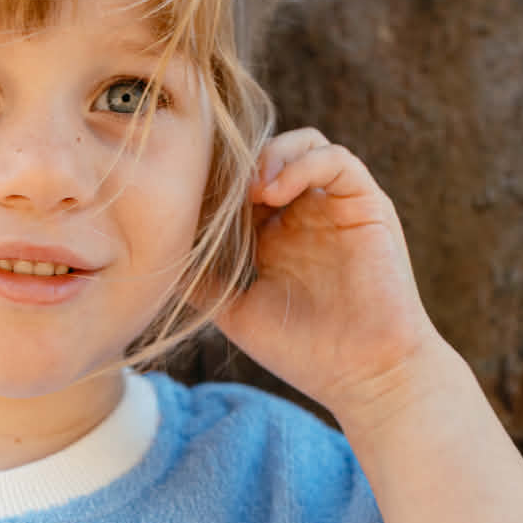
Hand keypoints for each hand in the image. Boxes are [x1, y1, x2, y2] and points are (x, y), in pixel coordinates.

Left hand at [211, 129, 439, 416]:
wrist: (365, 377)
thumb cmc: (305, 352)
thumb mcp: (237, 311)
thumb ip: (202, 280)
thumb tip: (155, 259)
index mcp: (278, 234)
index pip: (243, 181)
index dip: (218, 179)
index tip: (191, 195)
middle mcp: (309, 213)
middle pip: (272, 153)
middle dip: (241, 161)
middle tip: (219, 187)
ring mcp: (338, 208)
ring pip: (306, 145)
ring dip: (272, 154)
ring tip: (248, 189)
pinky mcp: (368, 206)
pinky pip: (339, 160)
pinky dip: (304, 163)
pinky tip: (274, 192)